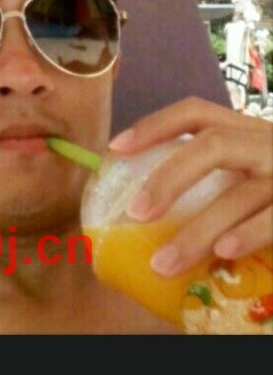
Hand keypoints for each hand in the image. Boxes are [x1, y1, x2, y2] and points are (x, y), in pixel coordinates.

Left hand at [108, 97, 272, 276]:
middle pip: (214, 145)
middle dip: (169, 177)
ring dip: (197, 230)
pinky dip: (249, 235)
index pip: (196, 112)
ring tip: (163, 262)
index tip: (117, 148)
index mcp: (249, 130)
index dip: (154, 125)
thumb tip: (151, 205)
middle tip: (134, 213)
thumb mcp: (255, 165)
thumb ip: (219, 175)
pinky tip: (222, 253)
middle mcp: (269, 143)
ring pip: (241, 193)